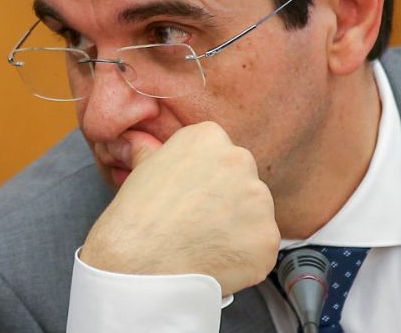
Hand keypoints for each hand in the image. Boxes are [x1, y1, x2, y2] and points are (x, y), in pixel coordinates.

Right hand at [79, 121, 279, 295]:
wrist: (140, 262)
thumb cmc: (136, 216)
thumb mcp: (139, 169)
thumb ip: (147, 149)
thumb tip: (132, 139)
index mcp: (209, 138)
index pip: (217, 152)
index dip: (203, 176)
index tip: (189, 192)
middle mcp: (240, 162)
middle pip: (240, 179)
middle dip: (225, 198)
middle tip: (196, 218)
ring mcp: (259, 202)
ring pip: (254, 213)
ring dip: (236, 227)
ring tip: (203, 242)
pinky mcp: (268, 239)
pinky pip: (259, 246)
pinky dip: (242, 255)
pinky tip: (215, 260)